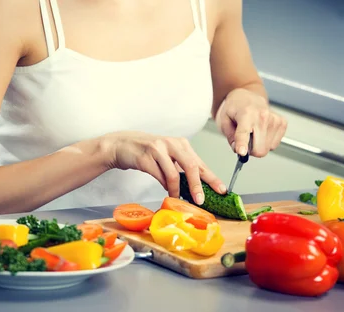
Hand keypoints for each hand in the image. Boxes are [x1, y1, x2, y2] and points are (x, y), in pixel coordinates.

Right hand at [104, 131, 225, 203]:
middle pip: (191, 165)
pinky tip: (168, 194)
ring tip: (180, 200)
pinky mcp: (146, 157)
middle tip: (202, 200)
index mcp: (181, 143)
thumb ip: (180, 167)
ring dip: (179, 190)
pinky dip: (165, 187)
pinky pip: (159, 176)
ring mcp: (158, 149)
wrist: (122, 144)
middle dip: (199, 185)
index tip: (221, 190)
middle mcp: (172, 143)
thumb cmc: (147, 152)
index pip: (200, 162)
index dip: (211, 177)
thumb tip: (196, 188)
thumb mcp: (167, 156)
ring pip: (175, 173)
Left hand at [216, 89, 286, 156]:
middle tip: (245, 140)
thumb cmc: (235, 108)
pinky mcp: (282, 123)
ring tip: (253, 132)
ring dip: (259, 145)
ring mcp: (275, 119)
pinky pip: (274, 145)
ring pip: (268, 149)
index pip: (244, 133)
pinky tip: (261, 131)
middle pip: (259, 149)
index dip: (243, 145)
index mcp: (246, 113)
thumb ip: (230, 137)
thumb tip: (239, 149)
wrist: (247, 97)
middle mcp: (263, 115)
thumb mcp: (224, 120)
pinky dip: (267, 142)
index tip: (242, 152)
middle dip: (251, 150)